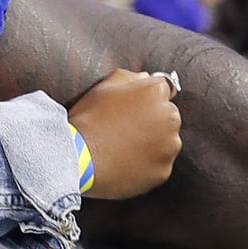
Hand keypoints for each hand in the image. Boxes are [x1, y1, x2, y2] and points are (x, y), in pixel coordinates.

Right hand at [67, 69, 182, 199]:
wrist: (77, 159)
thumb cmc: (88, 121)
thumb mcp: (103, 88)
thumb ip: (129, 77)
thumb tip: (145, 77)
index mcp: (156, 93)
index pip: (162, 92)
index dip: (145, 101)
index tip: (130, 111)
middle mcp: (170, 118)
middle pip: (167, 117)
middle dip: (152, 122)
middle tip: (124, 131)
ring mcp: (168, 147)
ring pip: (165, 143)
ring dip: (152, 144)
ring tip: (123, 149)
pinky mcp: (163, 171)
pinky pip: (158, 166)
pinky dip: (146, 165)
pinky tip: (125, 163)